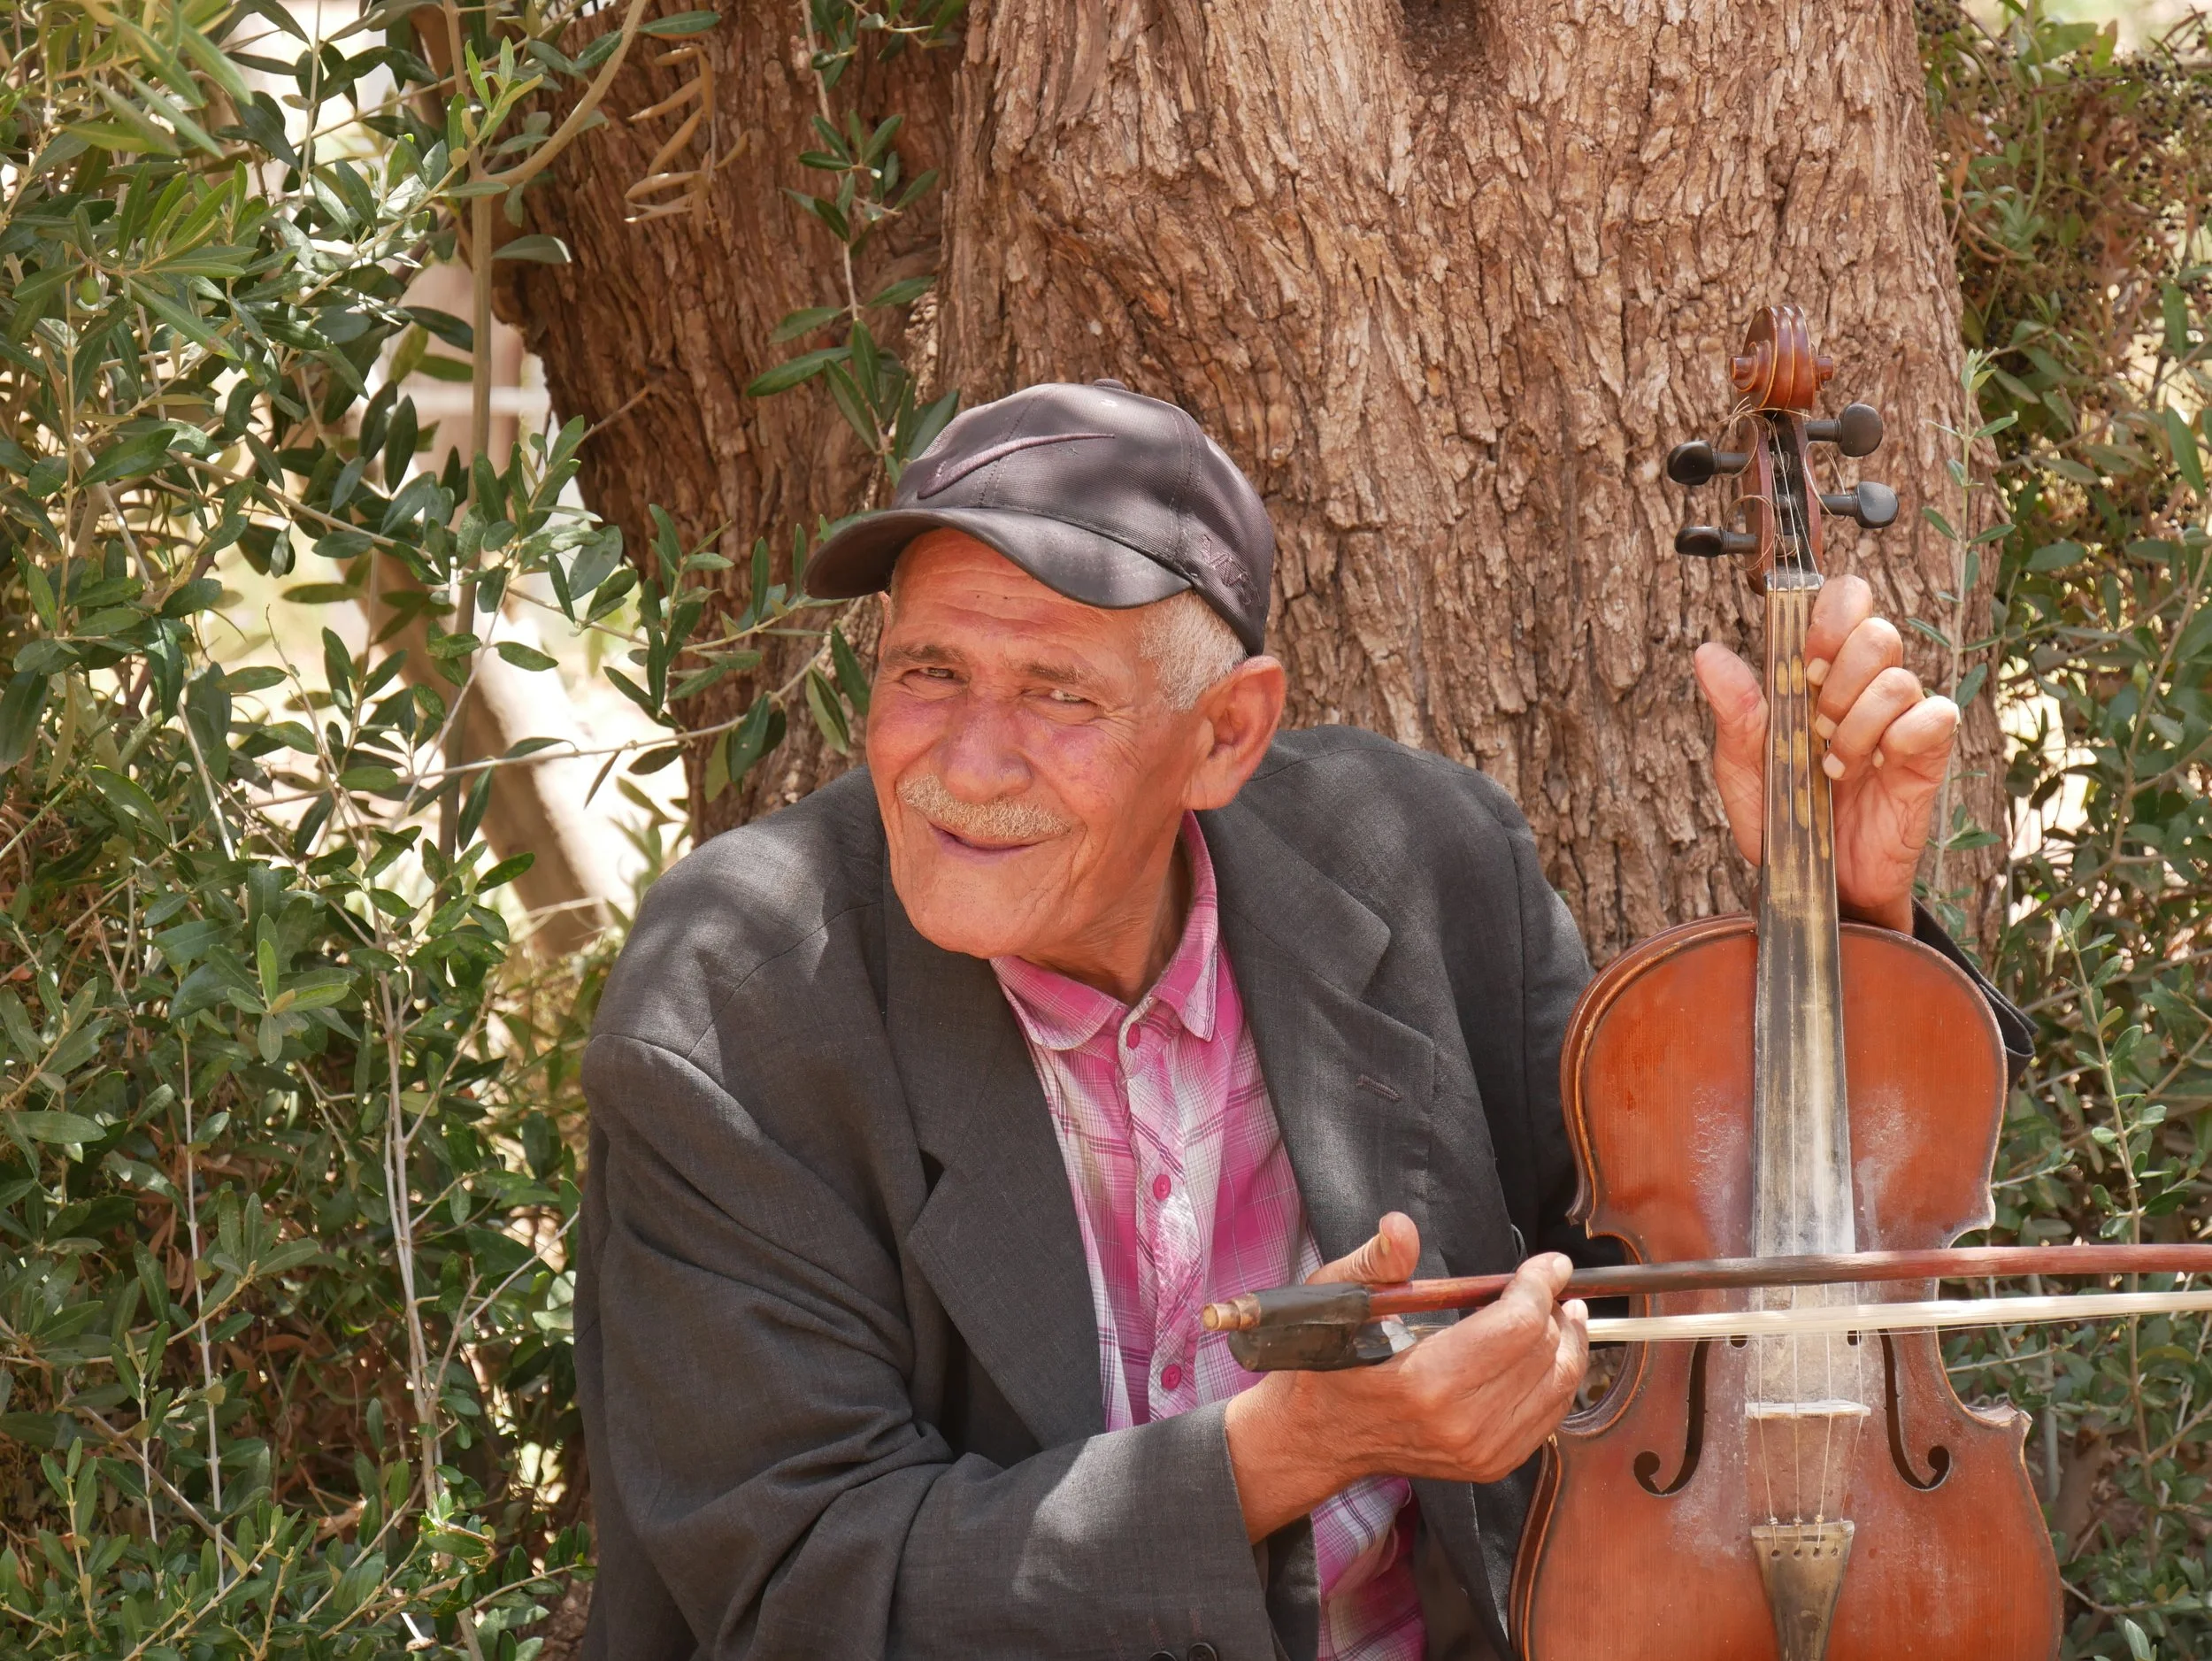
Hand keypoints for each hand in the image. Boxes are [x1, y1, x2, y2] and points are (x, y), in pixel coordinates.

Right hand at [1223, 1214, 1587, 1539]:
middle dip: (1554, 1307)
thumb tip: (1400, 1227)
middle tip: (1551, 1282)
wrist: (1319, 1438)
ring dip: (1568, 1342)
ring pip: (1558, 1386)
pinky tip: (1551, 1352)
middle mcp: (1461, 1422)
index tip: (1550, 1262)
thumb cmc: (1327, 1364)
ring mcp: (1480, 1450)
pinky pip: (1549, 1415)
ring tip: (1565, 1311)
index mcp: (1426, 1380)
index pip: (1516, 1325)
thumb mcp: (1338, 1300)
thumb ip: (1377, 1263)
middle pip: (1544, 1352)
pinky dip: (1559, 1379)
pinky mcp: (1490, 1464)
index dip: (1540, 1285)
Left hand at [1693, 574, 1957, 932]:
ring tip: (1833, 766)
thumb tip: (1709, 654)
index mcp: (1821, 676)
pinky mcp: (1927, 757)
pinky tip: (1871, 770)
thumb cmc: (1782, 819)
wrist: (1813, 885)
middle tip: (1814, 722)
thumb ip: (1735, 712)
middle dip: (1838, 675)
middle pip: (1879, 633)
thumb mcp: (1744, 767)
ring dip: (1856, 724)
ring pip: (1898, 680)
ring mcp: (1901, 721)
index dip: (1832, 613)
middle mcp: (1866, 689)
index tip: (1805, 659)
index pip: (1848, 601)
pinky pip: (1935, 716)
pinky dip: (1899, 739)